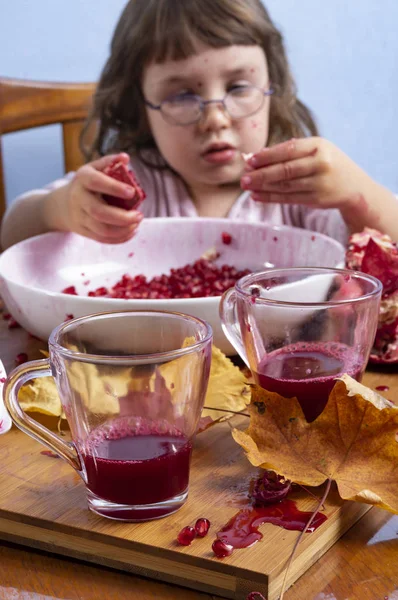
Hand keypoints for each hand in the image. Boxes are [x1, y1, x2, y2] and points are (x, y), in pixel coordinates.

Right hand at [46, 153, 142, 243]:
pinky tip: (131, 231)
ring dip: (123, 230)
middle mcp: (78, 198)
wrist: (64, 205)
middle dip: (122, 217)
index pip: (96, 182)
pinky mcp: (84, 232)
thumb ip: (110, 162)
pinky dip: (120, 238)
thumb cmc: (87, 184)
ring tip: (136, 223)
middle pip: (99, 212)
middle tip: (139, 215)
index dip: (114, 187)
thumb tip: (125, 158)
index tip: (132, 192)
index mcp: (82, 179)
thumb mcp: (94, 169)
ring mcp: (80, 217)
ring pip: (102, 230)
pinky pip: (102, 239)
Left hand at [240, 137, 373, 211]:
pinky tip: (257, 196)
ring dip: (263, 187)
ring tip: (247, 187)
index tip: (250, 160)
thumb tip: (257, 156)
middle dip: (261, 174)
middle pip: (285, 170)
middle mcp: (320, 164)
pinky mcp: (316, 199)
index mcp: (319, 146)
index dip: (267, 156)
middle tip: (243, 177)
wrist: (354, 186)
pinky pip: (289, 198)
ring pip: (285, 186)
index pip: (288, 150)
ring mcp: (319, 183)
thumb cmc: (327, 163)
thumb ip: (290, 151)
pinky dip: (271, 198)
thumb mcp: (316, 150)